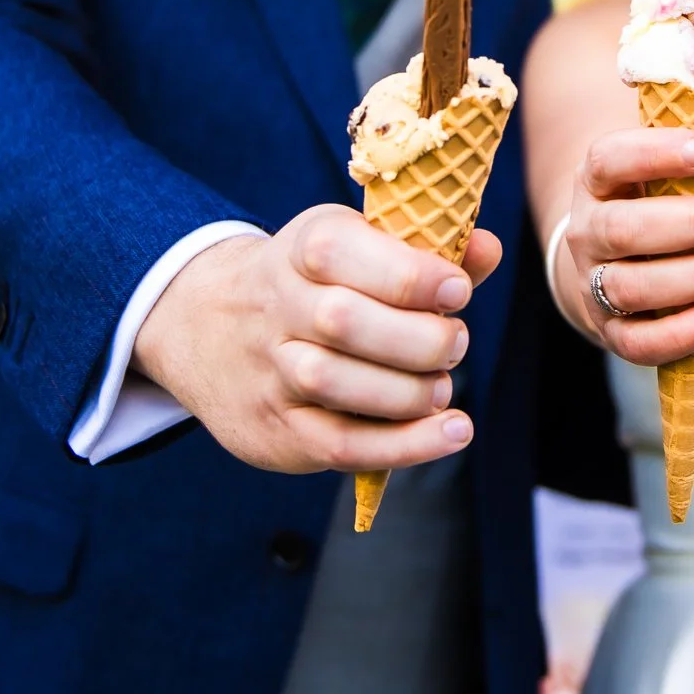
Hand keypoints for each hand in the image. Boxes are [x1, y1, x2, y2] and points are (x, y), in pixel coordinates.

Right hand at [133, 205, 501, 472]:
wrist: (206, 328)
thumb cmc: (315, 285)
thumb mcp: (358, 248)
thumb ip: (426, 252)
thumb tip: (486, 248)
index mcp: (302, 248)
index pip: (340, 251)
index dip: (408, 273)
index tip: (457, 290)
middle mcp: (276, 306)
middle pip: (341, 321)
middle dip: (418, 338)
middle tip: (455, 343)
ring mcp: (269, 371)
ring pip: (334, 383)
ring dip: (409, 392)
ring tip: (440, 388)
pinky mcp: (276, 429)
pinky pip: (340, 445)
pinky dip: (405, 445)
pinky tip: (450, 433)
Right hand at [557, 128, 693, 366]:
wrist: (614, 270)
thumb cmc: (663, 215)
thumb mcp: (689, 188)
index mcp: (598, 183)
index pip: (610, 159)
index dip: (655, 152)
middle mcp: (585, 231)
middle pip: (624, 228)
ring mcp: (592, 284)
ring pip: (631, 286)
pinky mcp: (609, 331)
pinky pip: (638, 341)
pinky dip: (682, 332)